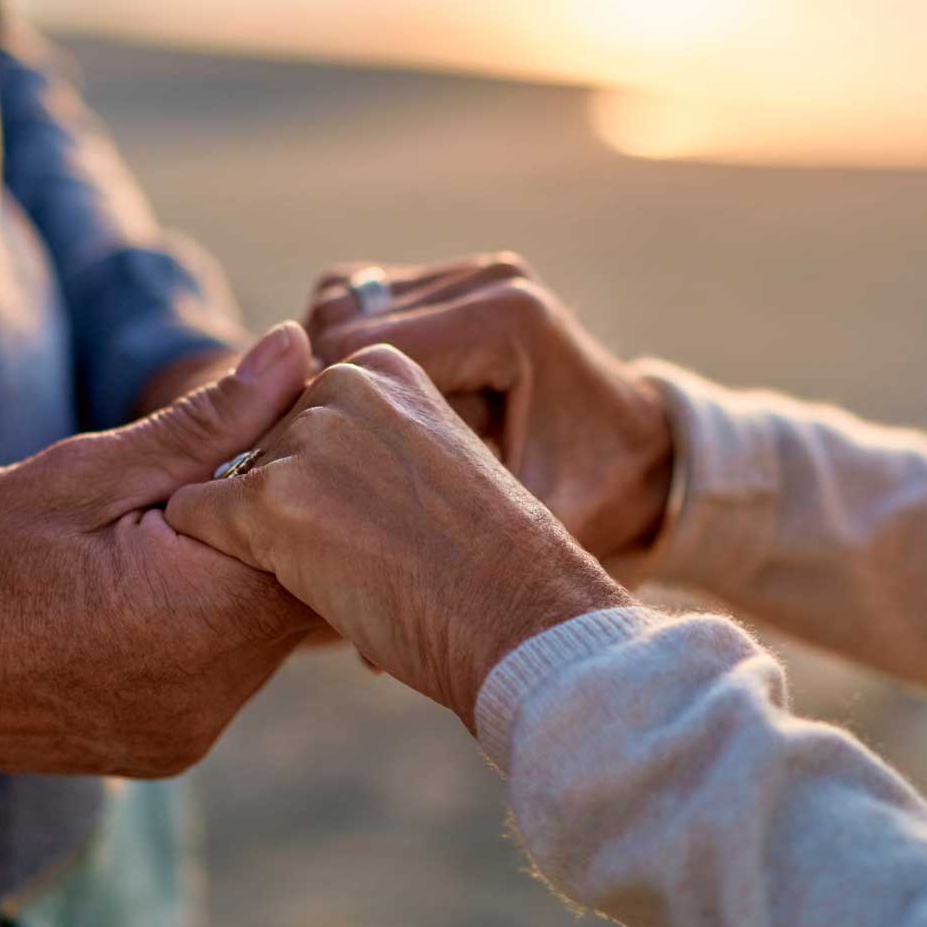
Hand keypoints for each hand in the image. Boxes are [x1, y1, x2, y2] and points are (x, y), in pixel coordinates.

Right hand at [0, 323, 319, 783]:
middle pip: (304, 586)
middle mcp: (210, 693)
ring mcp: (189, 730)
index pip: (318, 532)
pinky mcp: (168, 746)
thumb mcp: (87, 470)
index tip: (265, 428)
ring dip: (245, 569)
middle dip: (278, 518)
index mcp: (197, 617)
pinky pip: (225, 666)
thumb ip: (209, 422)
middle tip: (216, 466)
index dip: (305, 469)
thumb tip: (297, 352)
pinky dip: (210, 616)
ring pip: (268, 628)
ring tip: (172, 522)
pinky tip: (153, 579)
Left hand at [165, 345, 633, 730]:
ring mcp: (307, 438)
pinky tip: (300, 582)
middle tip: (368, 552)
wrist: (519, 617)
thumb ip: (371, 433)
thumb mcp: (435, 465)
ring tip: (352, 571)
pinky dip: (220, 558)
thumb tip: (298, 428)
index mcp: (383, 366)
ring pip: (225, 485)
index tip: (386, 518)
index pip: (298, 413)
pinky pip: (193, 517)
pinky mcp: (272, 497)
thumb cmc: (486, 563)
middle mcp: (341, 383)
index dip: (323, 483)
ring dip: (261, 538)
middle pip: (257, 447)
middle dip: (286, 507)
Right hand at [304, 255, 672, 563]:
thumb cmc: (599, 507)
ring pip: (341, 302)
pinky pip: (366, 302)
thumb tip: (350, 655)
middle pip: (337, 319)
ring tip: (307, 450)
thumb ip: (448, 561)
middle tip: (277, 472)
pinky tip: (339, 421)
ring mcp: (477, 271)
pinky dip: (341, 354)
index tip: (273, 485)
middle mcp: (490, 279)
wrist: (653, 459)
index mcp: (506, 323)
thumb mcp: (527, 534)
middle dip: (297, 396)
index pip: (355, 350)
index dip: (299, 419)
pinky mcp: (464, 281)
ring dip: (313, 371)